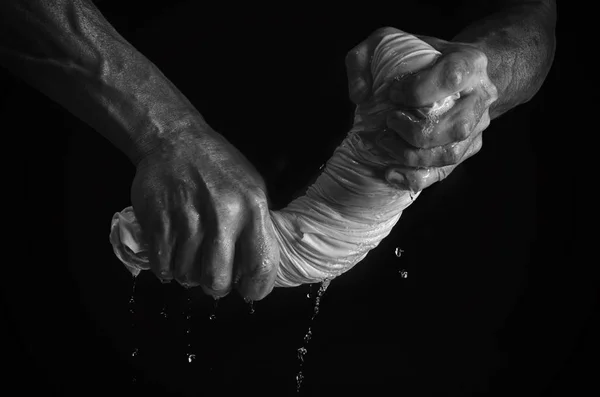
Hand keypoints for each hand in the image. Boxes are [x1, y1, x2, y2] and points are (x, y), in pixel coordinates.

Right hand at [130, 127, 279, 299]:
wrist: (174, 141)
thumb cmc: (219, 167)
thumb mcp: (252, 188)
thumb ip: (258, 228)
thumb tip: (256, 270)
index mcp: (253, 208)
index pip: (260, 265)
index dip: (255, 289)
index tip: (249, 291)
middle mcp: (222, 216)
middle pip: (217, 281)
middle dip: (216, 287)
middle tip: (215, 279)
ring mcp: (187, 219)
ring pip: (187, 276)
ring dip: (189, 275)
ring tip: (192, 258)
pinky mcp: (159, 221)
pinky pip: (162, 266)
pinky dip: (167, 268)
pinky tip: (173, 254)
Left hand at [346, 28, 497, 190]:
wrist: (450, 71)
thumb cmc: (417, 57)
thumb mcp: (385, 43)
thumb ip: (362, 61)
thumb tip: (359, 96)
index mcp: (470, 62)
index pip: (452, 77)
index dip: (418, 91)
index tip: (392, 95)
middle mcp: (481, 96)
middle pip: (455, 126)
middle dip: (414, 132)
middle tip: (389, 123)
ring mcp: (477, 126)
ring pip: (450, 154)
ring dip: (412, 157)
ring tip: (386, 145)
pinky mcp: (467, 148)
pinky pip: (443, 172)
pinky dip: (414, 177)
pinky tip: (390, 173)